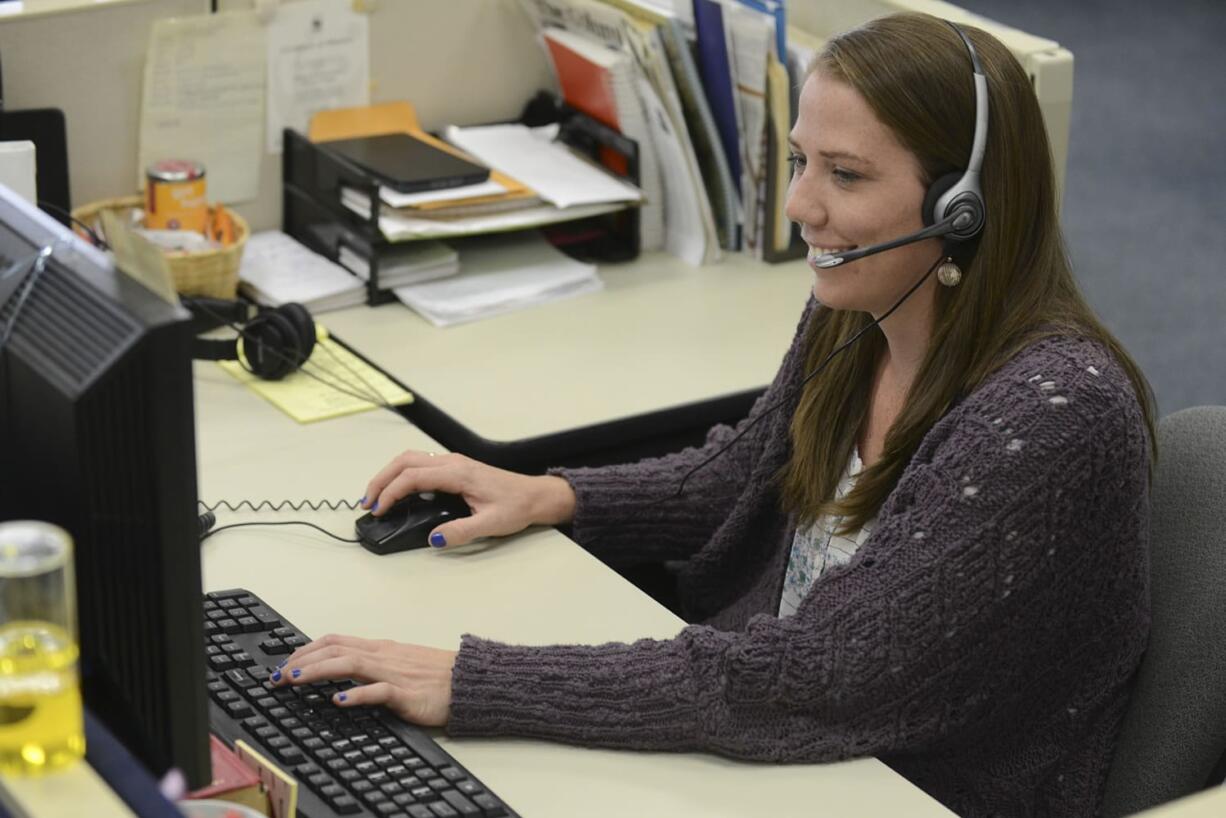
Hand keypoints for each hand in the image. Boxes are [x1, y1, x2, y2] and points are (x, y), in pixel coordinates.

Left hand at [271, 634, 456, 726]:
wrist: (470, 680)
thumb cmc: (438, 675)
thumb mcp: (400, 664)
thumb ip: (372, 666)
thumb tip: (342, 675)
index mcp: (381, 648)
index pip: (335, 641)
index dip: (305, 650)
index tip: (284, 663)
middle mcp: (383, 656)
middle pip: (334, 649)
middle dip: (300, 661)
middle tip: (276, 675)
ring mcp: (394, 673)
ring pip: (349, 664)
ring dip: (316, 671)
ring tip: (293, 681)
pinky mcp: (407, 694)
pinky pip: (379, 691)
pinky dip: (357, 694)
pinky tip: (339, 700)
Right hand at [361, 450, 575, 546]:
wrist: (535, 496)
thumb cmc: (517, 505)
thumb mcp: (491, 524)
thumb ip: (462, 531)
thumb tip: (435, 538)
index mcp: (459, 473)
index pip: (413, 477)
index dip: (391, 492)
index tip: (379, 510)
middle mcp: (453, 462)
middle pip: (405, 461)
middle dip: (381, 480)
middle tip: (366, 502)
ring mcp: (453, 463)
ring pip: (410, 460)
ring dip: (389, 475)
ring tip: (376, 497)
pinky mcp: (454, 468)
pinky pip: (420, 465)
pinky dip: (402, 475)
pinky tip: (398, 492)